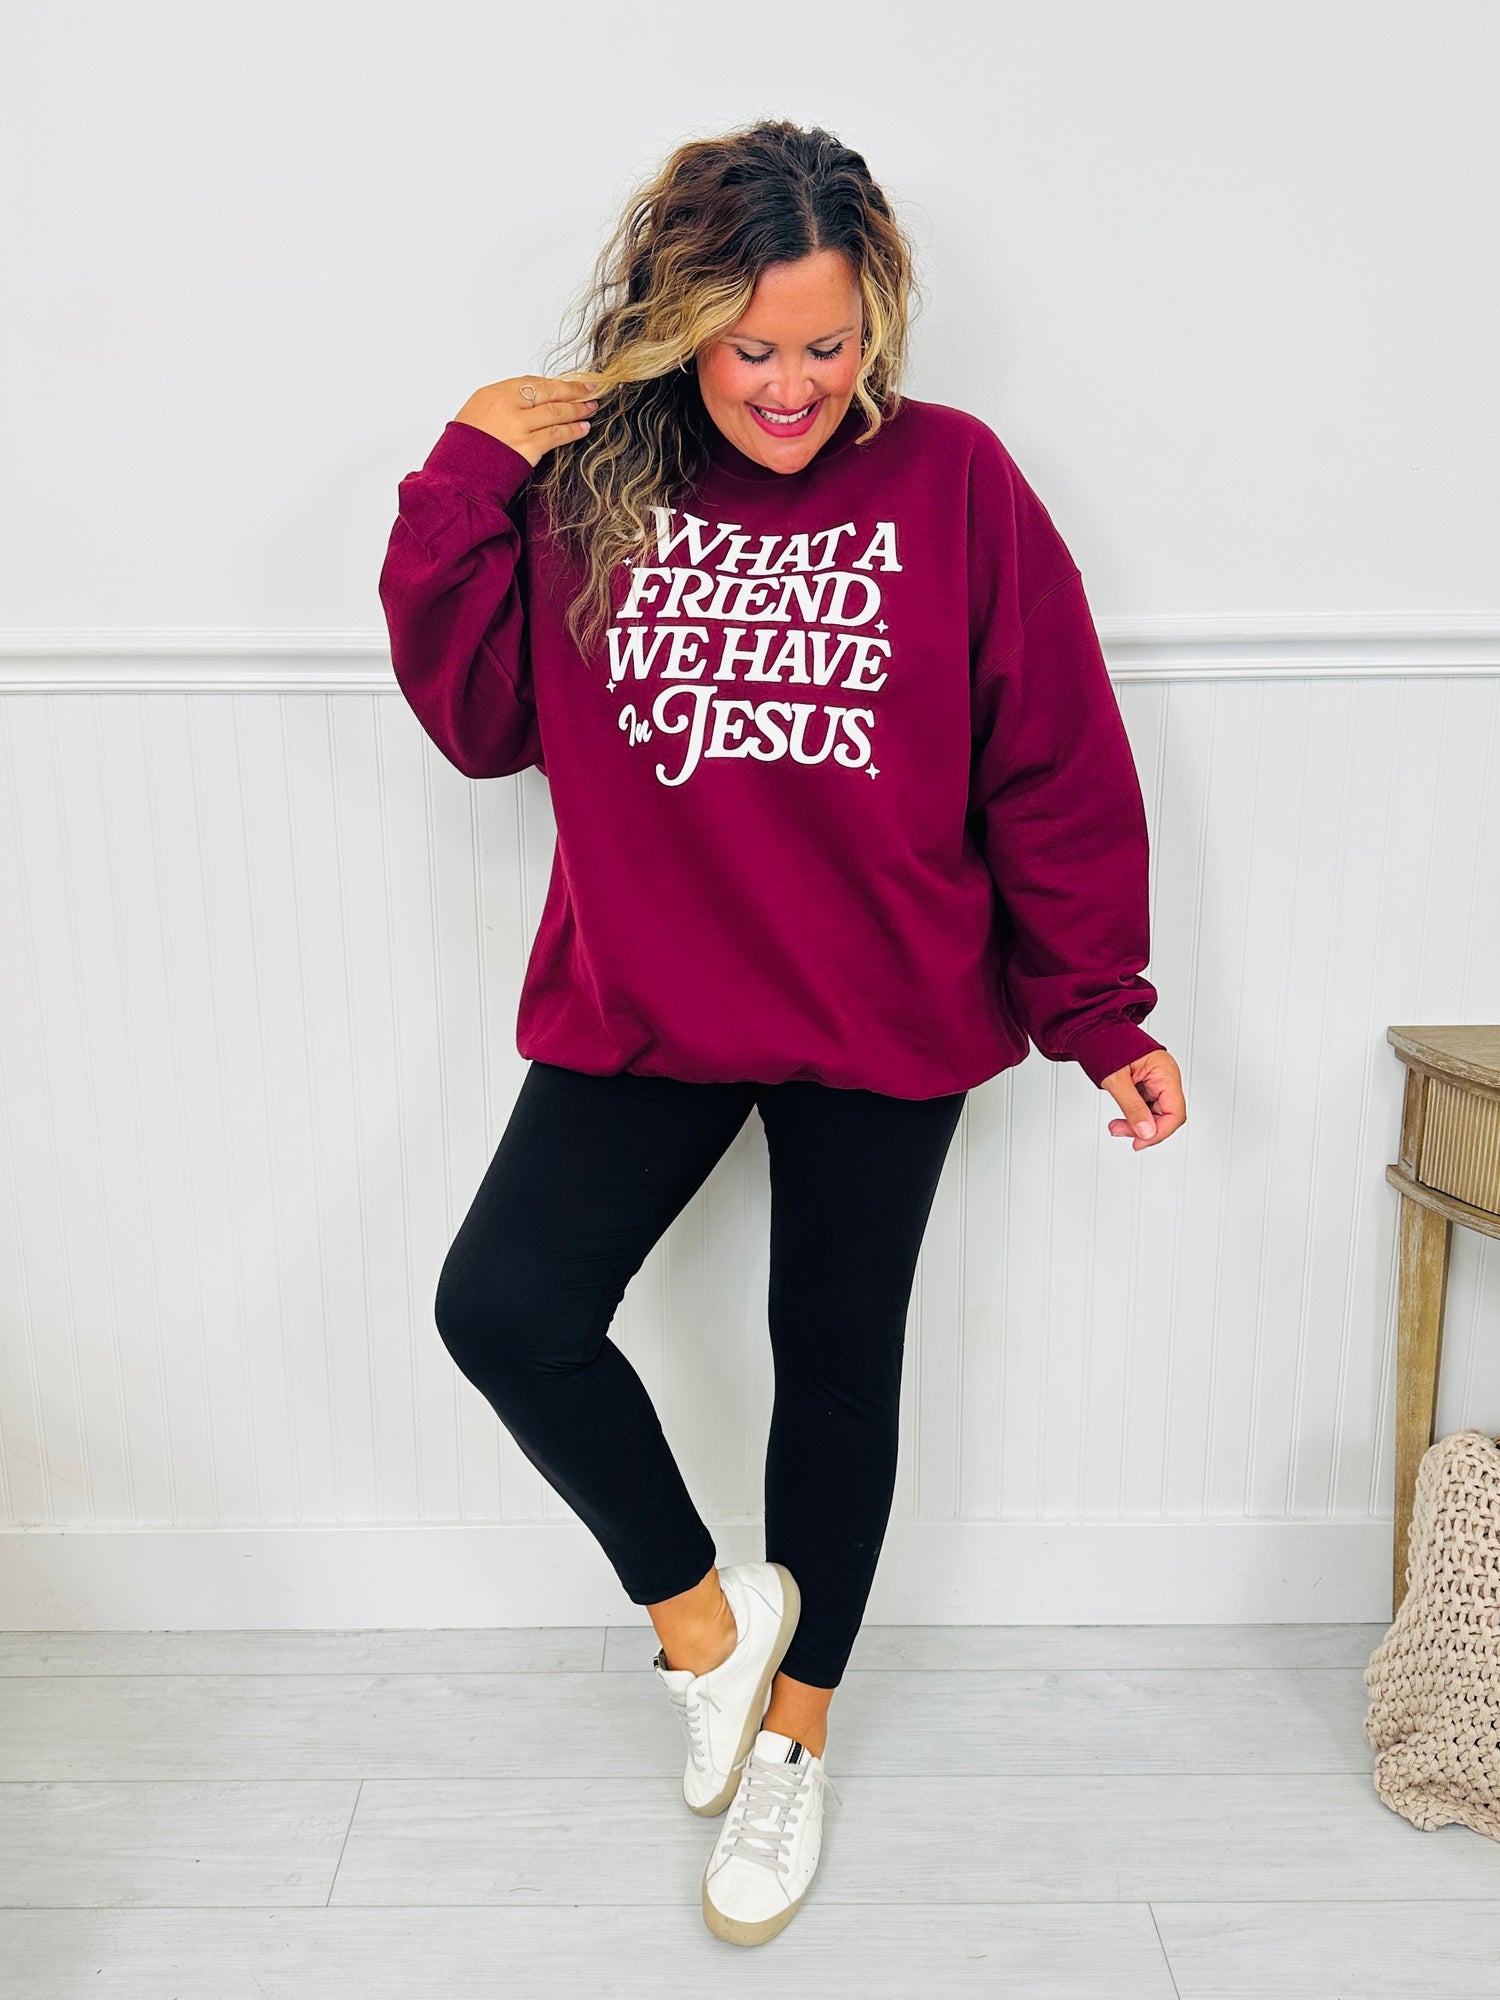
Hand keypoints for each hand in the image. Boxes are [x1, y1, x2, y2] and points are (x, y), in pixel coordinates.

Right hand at [454, 373, 604, 467]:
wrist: (458, 476)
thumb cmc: (464, 450)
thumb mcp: (477, 414)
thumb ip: (503, 405)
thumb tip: (531, 401)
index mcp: (492, 393)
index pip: (531, 382)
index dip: (554, 383)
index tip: (568, 384)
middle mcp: (506, 406)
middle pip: (548, 392)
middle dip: (573, 391)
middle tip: (590, 390)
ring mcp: (518, 426)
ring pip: (556, 412)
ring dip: (578, 410)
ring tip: (591, 408)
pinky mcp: (528, 448)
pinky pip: (556, 435)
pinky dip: (572, 430)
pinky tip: (583, 428)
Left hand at [1100, 1046, 1184, 1148]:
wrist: (1092, 1028)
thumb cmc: (1104, 1042)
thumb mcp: (1116, 1079)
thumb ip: (1132, 1107)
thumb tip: (1146, 1132)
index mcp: (1164, 1072)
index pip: (1175, 1112)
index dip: (1159, 1132)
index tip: (1139, 1141)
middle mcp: (1165, 1076)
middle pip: (1167, 1115)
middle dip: (1145, 1129)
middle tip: (1119, 1131)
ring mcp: (1156, 1080)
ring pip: (1157, 1114)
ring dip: (1138, 1124)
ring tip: (1116, 1126)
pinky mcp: (1146, 1084)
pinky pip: (1147, 1106)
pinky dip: (1135, 1115)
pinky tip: (1122, 1118)